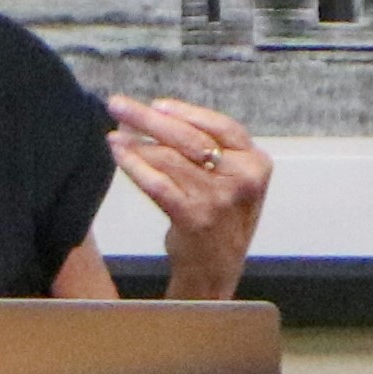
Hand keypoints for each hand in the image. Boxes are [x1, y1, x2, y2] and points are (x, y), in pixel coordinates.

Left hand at [106, 96, 271, 296]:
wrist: (216, 268)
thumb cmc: (221, 218)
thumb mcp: (234, 180)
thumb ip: (212, 149)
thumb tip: (157, 116)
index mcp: (257, 163)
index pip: (221, 126)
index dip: (186, 112)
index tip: (157, 104)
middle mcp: (242, 179)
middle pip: (190, 138)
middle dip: (150, 119)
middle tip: (119, 105)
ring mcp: (218, 199)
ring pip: (169, 159)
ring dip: (136, 143)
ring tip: (115, 134)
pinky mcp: (193, 217)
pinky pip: (157, 183)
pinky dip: (134, 165)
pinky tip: (118, 154)